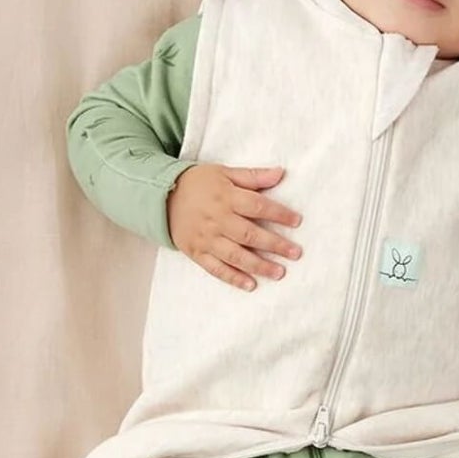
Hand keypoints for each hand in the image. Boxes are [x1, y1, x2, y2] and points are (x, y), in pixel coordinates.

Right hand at [167, 164, 303, 291]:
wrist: (161, 196)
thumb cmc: (197, 183)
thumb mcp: (224, 172)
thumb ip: (252, 176)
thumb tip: (281, 173)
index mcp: (226, 197)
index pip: (258, 206)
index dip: (279, 214)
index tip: (297, 221)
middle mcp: (217, 219)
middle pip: (250, 234)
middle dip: (275, 244)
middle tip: (296, 253)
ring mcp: (206, 238)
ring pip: (236, 255)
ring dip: (259, 265)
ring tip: (280, 272)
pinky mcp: (197, 252)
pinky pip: (216, 268)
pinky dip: (233, 278)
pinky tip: (251, 285)